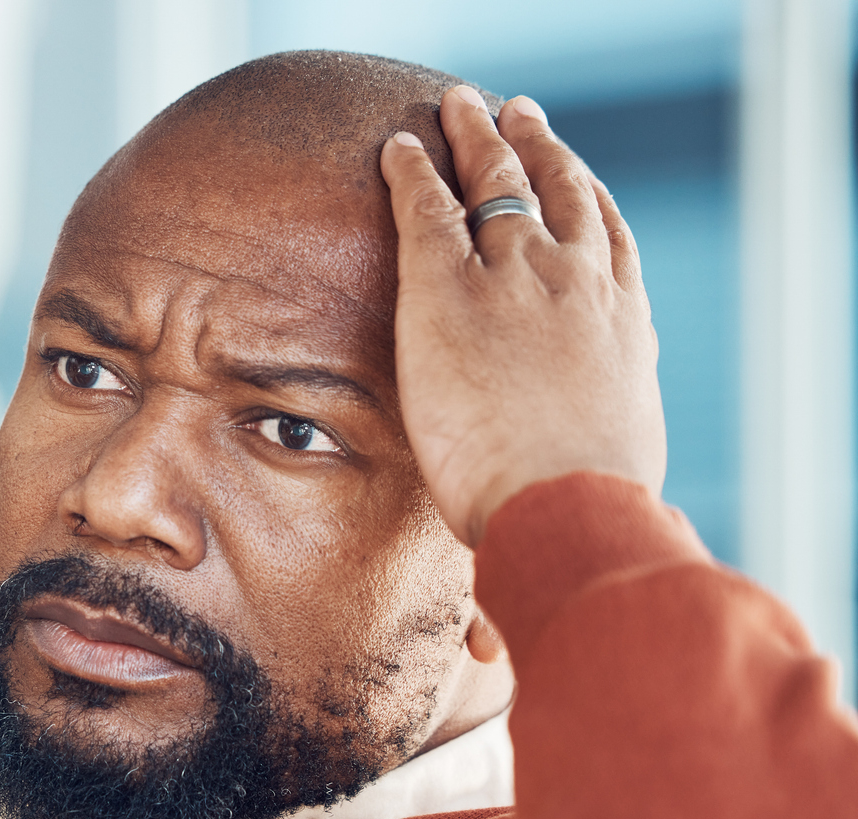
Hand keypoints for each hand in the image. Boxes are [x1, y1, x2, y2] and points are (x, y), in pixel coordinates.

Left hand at [379, 86, 665, 546]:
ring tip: (462, 109)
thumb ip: (597, 441)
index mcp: (621, 322)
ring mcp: (516, 277)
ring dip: (478, 139)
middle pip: (556, 191)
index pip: (605, 238)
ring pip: (497, 184)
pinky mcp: (448, 288)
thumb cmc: (591, 508)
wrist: (567, 504)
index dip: (586, 198)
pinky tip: (398, 149)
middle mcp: (576, 282)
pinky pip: (428, 210)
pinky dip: (414, 171)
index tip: (574, 177)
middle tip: (517, 116)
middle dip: (536, 147)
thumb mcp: (616, 462)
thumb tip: (580, 499)